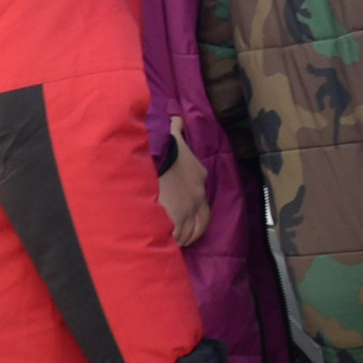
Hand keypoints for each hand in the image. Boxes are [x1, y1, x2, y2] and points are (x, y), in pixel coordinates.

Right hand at [157, 126, 210, 248]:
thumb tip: (175, 117)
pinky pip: (176, 237)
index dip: (196, 213)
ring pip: (189, 232)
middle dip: (193, 232)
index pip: (203, 202)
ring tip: (172, 243)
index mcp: (200, 177)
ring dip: (182, 239)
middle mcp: (199, 196)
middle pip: (202, 223)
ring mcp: (189, 210)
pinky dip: (171, 242)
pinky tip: (164, 244)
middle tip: (183, 238)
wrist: (159, 157)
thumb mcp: (174, 136)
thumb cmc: (165, 145)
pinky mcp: (177, 219)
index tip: (186, 217)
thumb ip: (177, 129)